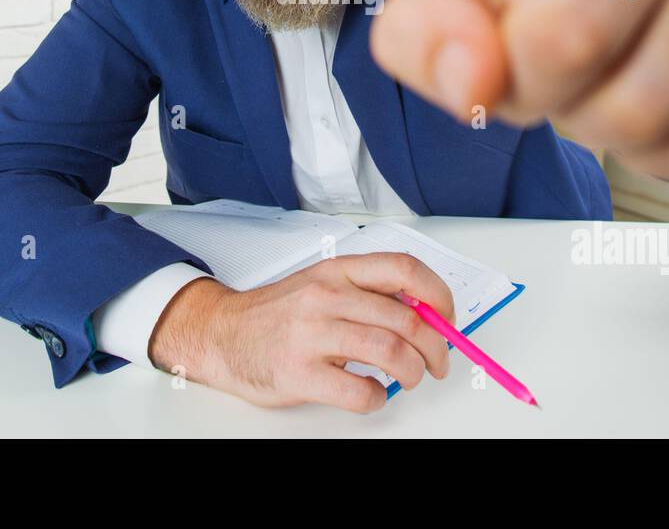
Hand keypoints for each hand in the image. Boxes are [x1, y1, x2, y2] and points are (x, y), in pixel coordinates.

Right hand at [146, 253, 453, 412]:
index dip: (438, 294)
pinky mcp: (300, 374)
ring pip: (391, 353)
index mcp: (338, 271)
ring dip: (412, 372)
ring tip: (409, 378)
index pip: (404, 269)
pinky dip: (377, 399)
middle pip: (406, 319)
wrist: (221, 334)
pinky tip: (371, 395)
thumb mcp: (322, 285)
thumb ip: (367, 291)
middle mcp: (327, 297)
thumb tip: (426, 310)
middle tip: (437, 362)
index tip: (447, 318)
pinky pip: (360, 392)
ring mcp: (312, 335)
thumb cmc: (277, 314)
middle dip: (435, 347)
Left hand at [370, 0, 668, 183]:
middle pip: (572, 37)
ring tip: (606, 75)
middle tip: (544, 62)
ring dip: (600, 124)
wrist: (627, 21)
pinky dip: (666, 157)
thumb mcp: (445, 17)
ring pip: (644, 106)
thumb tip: (480, 79)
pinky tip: (665, 101)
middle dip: (535, 87)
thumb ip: (425, 41)